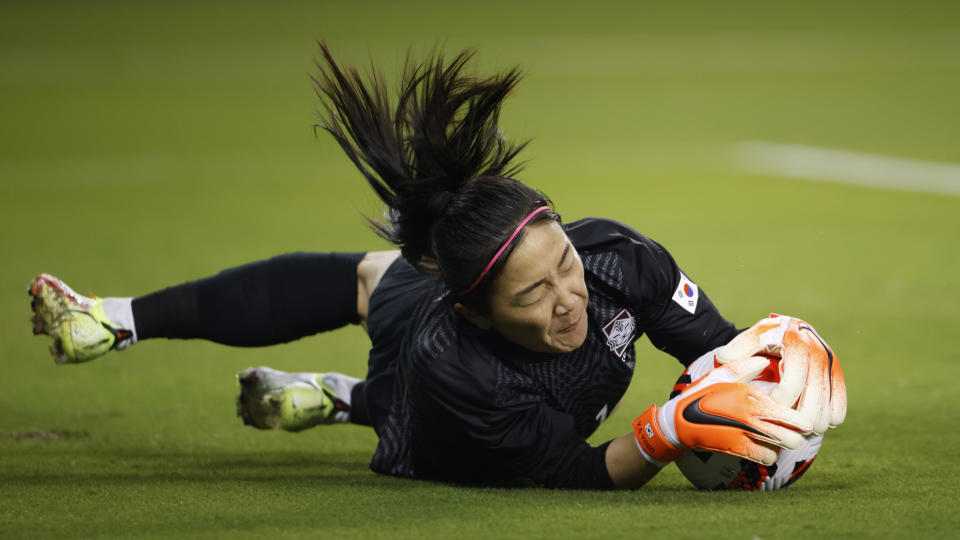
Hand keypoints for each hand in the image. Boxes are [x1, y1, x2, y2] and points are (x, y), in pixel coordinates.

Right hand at [633, 354, 811, 466]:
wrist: (678, 423)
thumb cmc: (701, 395)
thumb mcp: (720, 374)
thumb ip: (744, 366)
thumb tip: (765, 360)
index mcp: (751, 397)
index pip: (789, 412)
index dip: (800, 417)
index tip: (801, 415)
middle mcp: (753, 418)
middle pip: (793, 436)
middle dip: (797, 433)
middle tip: (793, 428)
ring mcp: (746, 436)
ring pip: (782, 448)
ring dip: (783, 444)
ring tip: (778, 436)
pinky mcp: (739, 450)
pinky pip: (767, 458)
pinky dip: (769, 453)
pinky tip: (763, 444)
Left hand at [716, 314, 846, 434]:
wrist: (792, 328)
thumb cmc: (766, 339)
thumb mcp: (750, 339)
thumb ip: (736, 350)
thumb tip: (725, 360)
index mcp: (796, 344)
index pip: (792, 385)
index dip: (778, 403)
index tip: (766, 408)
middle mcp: (818, 354)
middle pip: (813, 403)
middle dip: (796, 421)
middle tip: (780, 426)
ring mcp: (831, 366)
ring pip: (828, 409)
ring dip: (812, 425)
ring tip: (793, 428)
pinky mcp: (838, 375)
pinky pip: (839, 407)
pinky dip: (828, 420)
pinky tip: (812, 422)